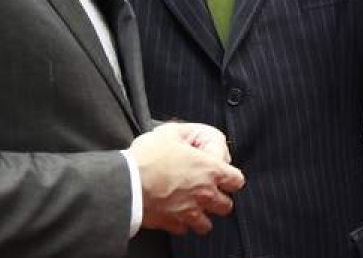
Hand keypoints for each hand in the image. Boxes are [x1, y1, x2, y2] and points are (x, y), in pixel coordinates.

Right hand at [128, 122, 244, 234]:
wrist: (125, 183)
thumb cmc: (147, 158)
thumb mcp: (170, 132)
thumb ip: (189, 134)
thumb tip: (193, 138)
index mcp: (210, 170)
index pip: (237, 180)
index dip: (229, 175)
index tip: (217, 171)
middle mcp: (205, 194)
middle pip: (226, 205)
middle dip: (219, 198)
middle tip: (206, 189)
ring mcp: (190, 212)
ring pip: (208, 223)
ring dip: (202, 215)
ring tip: (191, 204)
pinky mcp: (172, 223)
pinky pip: (184, 228)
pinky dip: (182, 222)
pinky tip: (174, 211)